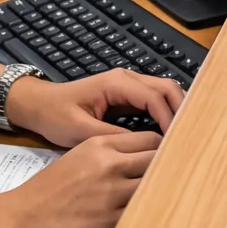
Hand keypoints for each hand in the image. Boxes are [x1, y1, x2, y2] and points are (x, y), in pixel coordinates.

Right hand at [5, 130, 160, 227]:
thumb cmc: (48, 189)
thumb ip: (110, 153)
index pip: (150, 139)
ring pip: (155, 185)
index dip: (164, 148)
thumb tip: (140, 157)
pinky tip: (155, 215)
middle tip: (181, 175)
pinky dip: (150, 213)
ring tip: (172, 196)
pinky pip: (142, 213)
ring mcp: (111, 193)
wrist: (21, 218)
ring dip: (162, 190)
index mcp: (100, 145)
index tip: (172, 156)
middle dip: (169, 167)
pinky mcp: (109, 221)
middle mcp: (109, 165)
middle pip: (158, 158)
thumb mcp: (79, 156)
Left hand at [6, 70, 184, 145]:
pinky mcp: (127, 97)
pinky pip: (153, 101)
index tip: (175, 141)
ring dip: (175, 111)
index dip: (169, 117)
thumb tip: (142, 147)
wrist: (38, 105)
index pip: (154, 96)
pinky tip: (168, 134)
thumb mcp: (80, 131)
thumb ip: (112, 137)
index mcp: (117, 83)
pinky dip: (165, 114)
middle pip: (166, 88)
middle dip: (180, 110)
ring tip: (182, 137)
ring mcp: (128, 86)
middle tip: (187, 138)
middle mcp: (127, 79)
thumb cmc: (55, 114)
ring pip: (163, 93)